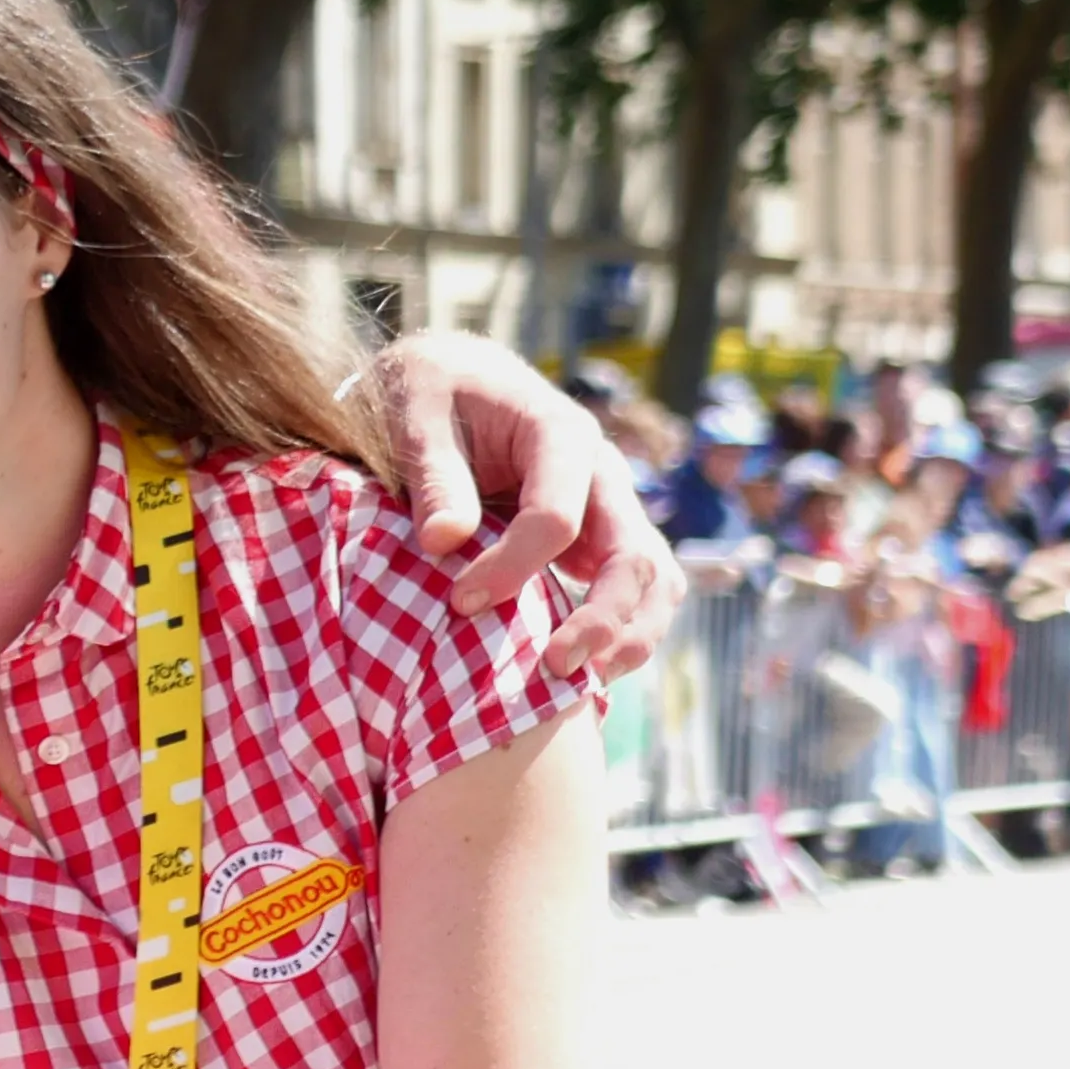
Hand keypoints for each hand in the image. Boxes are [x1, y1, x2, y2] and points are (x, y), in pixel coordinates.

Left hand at [364, 330, 678, 684]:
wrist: (455, 383)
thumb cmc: (431, 397)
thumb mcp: (416, 417)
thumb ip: (434, 475)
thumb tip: (444, 541)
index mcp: (558, 432)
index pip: (557, 513)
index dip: (512, 567)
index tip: (459, 602)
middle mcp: (600, 472)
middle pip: (631, 554)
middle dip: (600, 617)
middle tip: (552, 667)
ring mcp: (610, 508)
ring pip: (654, 579)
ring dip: (630, 636)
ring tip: (585, 685)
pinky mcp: (603, 539)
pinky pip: (638, 590)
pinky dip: (626, 631)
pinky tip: (590, 674)